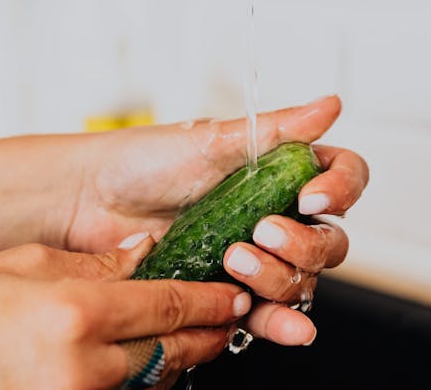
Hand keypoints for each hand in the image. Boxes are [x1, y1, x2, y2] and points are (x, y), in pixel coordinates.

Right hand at [0, 235, 251, 389]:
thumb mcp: (22, 264)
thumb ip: (95, 263)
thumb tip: (146, 254)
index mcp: (76, 314)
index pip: (171, 307)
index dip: (212, 300)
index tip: (234, 293)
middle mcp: (83, 369)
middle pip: (175, 353)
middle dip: (210, 335)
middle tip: (229, 317)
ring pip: (153, 383)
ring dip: (176, 361)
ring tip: (191, 338)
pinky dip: (138, 382)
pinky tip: (140, 363)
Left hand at [58, 95, 368, 346]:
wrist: (89, 202)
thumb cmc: (142, 162)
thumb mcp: (213, 138)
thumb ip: (278, 130)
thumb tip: (330, 106)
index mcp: (280, 171)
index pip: (341, 178)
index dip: (340, 189)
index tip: (312, 196)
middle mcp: (276, 214)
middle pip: (330, 239)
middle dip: (305, 242)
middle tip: (263, 230)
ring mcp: (256, 256)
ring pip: (302, 279)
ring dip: (280, 277)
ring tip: (235, 261)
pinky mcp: (229, 294)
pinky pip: (268, 315)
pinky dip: (281, 324)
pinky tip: (281, 325)